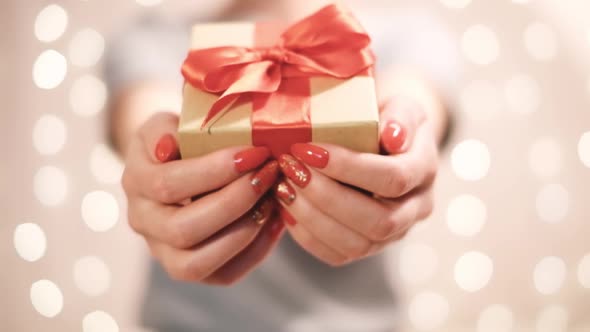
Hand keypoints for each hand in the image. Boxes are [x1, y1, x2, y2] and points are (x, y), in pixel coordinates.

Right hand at [122, 112, 284, 284]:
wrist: (181, 165)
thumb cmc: (180, 140)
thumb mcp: (166, 122)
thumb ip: (163, 129)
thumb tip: (166, 148)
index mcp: (136, 183)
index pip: (168, 185)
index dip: (214, 171)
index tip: (254, 152)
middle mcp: (145, 223)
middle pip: (183, 229)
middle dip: (234, 202)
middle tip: (267, 174)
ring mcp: (166, 252)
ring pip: (197, 263)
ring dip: (243, 232)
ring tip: (271, 199)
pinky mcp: (194, 268)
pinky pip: (224, 275)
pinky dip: (255, 250)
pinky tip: (274, 220)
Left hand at [274, 98, 437, 265]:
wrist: (386, 140)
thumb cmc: (386, 118)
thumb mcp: (400, 104)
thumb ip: (401, 116)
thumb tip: (392, 137)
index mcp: (424, 171)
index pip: (394, 178)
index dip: (349, 167)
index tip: (309, 149)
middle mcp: (414, 209)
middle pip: (377, 221)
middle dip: (326, 197)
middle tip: (291, 169)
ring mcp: (392, 234)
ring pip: (356, 245)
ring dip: (312, 217)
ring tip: (284, 185)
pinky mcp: (367, 246)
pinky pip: (337, 255)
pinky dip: (306, 234)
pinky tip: (285, 207)